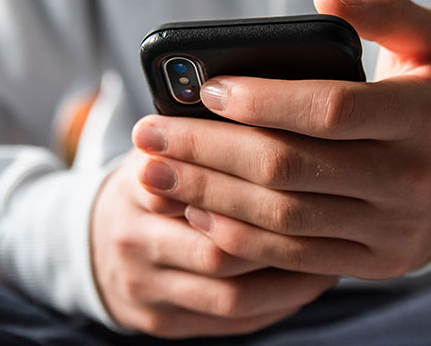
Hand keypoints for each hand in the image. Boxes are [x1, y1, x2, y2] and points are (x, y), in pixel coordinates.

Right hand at [90, 149, 337, 336]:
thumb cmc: (153, 184)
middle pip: (218, 248)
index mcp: (135, 187)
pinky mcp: (165, 323)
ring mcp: (147, 289)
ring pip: (231, 294)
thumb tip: (272, 107)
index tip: (307, 172)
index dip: (254, 186)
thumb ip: (202, 136)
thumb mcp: (162, 148)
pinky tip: (312, 279)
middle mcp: (133, 242)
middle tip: (336, 219)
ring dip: (290, 278)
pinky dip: (279, 303)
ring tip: (335, 254)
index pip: (198, 188)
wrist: (94, 244)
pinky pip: (233, 321)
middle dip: (281, 238)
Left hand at [133, 0, 430, 278]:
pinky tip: (196, 209)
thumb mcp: (428, 41)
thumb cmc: (429, 96)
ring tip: (155, 170)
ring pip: (284, 217)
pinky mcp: (374, 263)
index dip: (263, 101)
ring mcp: (393, 228)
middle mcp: (412, 178)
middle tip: (149, 132)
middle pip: (291, 167)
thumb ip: (384, 8)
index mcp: (424, 116)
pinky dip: (238, 236)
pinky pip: (293, 258)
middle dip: (209, 149)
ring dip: (209, 195)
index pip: (330, 109)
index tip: (207, 89)